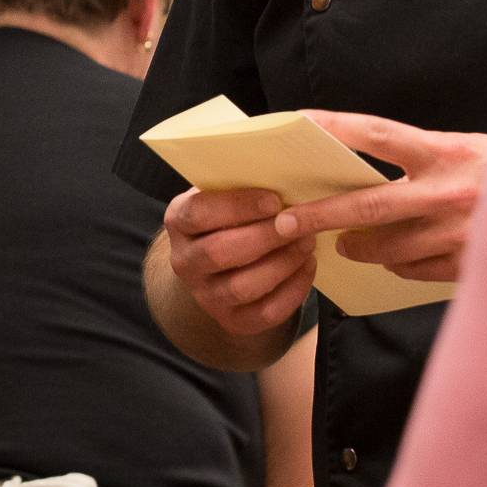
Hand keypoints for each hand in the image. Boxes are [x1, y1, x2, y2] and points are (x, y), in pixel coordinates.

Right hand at [162, 186, 316, 338]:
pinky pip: (265, 313)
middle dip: (266, 237)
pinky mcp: (232, 321)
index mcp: (178, 222)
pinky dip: (293, 290)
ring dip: (282, 263)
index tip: (275, 200)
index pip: (198, 213)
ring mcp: (205, 296)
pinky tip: (307, 266)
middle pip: (220, 253)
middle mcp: (184, 262)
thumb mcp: (225, 193)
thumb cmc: (231, 215)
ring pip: (243, 286)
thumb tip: (284, 166)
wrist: (222, 260)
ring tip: (308, 241)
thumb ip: (242, 182)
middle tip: (299, 223)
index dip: (237, 206)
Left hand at [271, 112, 486, 282]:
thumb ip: (424, 160)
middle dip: (320, 215)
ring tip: (341, 244)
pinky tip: (391, 260)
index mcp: (449, 151)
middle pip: (368, 206)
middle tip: (286, 222)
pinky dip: (398, 265)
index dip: (334, 128)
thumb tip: (362, 170)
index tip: (296, 123)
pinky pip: (415, 270)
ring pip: (389, 247)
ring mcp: (460, 232)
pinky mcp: (469, 265)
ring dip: (359, 247)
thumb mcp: (471, 151)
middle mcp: (451, 191)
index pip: (377, 134)